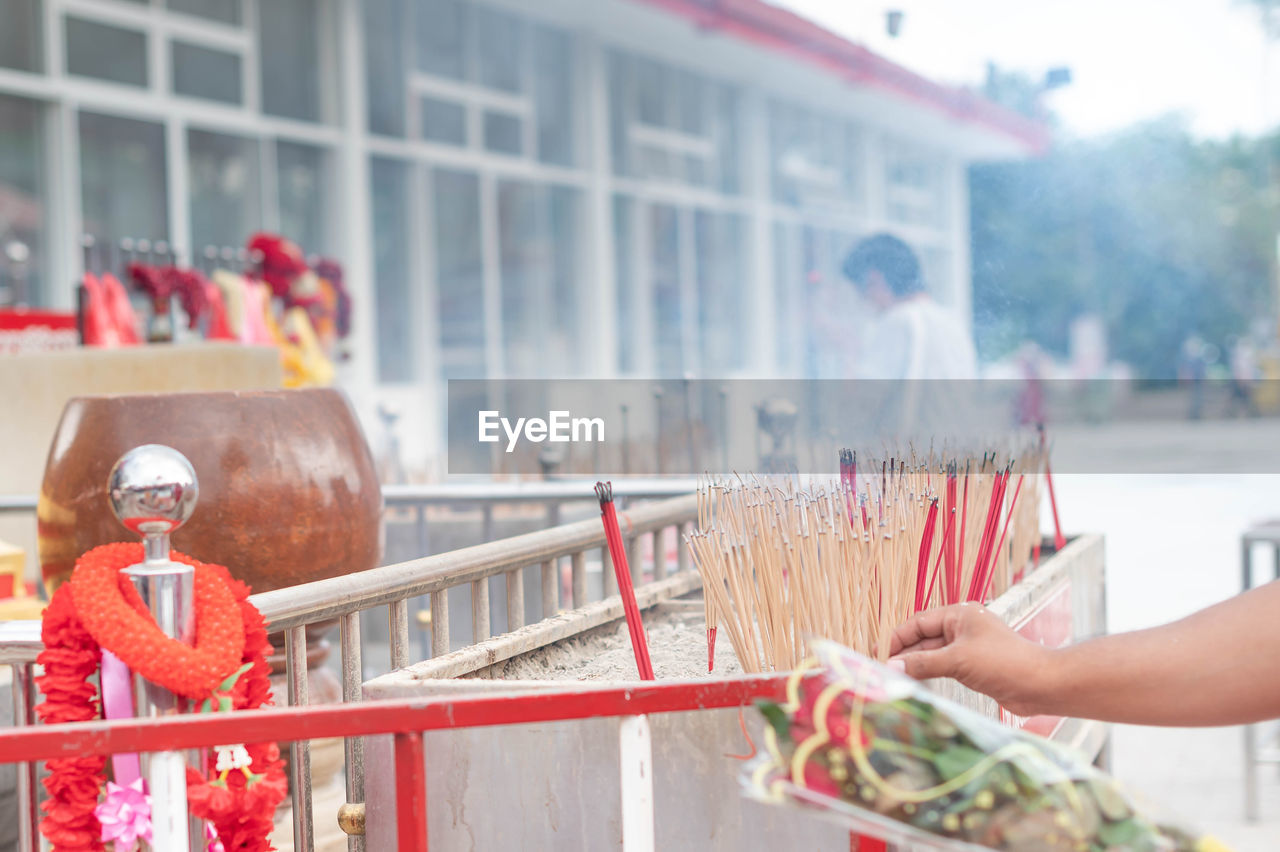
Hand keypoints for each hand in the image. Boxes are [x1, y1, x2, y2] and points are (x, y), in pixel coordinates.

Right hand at [888, 603, 1052, 716]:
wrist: (1041, 685)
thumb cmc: (1003, 663)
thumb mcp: (958, 660)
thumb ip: (923, 664)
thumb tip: (891, 668)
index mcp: (959, 614)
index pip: (918, 622)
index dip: (897, 638)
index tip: (878, 654)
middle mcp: (962, 628)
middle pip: (923, 638)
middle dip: (904, 653)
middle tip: (882, 670)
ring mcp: (968, 648)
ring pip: (933, 654)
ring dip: (915, 666)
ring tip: (894, 679)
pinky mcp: (974, 667)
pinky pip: (944, 667)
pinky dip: (929, 674)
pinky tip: (916, 684)